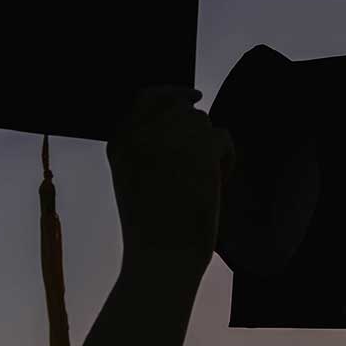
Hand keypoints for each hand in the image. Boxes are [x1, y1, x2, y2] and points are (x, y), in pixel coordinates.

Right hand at [107, 86, 232, 270]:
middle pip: (180, 106)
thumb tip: (188, 113)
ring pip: (203, 122)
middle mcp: (141, 132)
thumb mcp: (134, 178)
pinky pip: (223, 136)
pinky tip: (215, 184)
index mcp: (119, 142)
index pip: (145, 97)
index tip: (191, 96)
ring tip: (202, 182)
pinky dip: (226, 160)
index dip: (171, 92)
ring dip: (211, 148)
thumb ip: (149, 145)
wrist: (162, 253)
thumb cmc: (151, 226)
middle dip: (197, 126)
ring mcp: (171, 136)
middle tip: (206, 153)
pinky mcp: (200, 145)